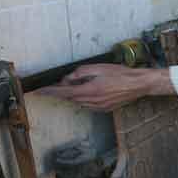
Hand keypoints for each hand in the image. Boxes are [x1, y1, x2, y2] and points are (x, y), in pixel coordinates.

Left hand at [33, 64, 174, 111]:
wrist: (139, 84)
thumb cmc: (121, 73)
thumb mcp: (98, 68)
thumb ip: (80, 73)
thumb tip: (68, 79)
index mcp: (89, 90)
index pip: (64, 93)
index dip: (50, 92)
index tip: (39, 92)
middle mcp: (92, 102)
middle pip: (71, 98)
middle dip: (65, 91)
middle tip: (65, 82)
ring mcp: (99, 107)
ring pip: (80, 102)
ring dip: (77, 95)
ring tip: (83, 84)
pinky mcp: (105, 109)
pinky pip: (89, 105)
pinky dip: (86, 98)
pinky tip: (93, 90)